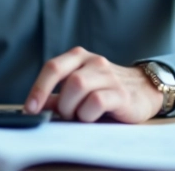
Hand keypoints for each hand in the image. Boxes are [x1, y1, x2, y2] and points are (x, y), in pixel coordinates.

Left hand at [23, 46, 162, 122]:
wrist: (145, 90)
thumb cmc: (106, 90)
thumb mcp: (80, 89)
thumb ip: (58, 96)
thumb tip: (36, 107)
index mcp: (79, 57)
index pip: (53, 67)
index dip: (38, 88)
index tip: (30, 109)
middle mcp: (94, 62)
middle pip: (67, 79)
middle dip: (61, 102)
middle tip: (65, 115)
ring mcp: (109, 76)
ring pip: (79, 86)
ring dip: (74, 108)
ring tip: (80, 116)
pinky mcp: (121, 93)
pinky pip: (97, 101)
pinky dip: (88, 114)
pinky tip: (92, 117)